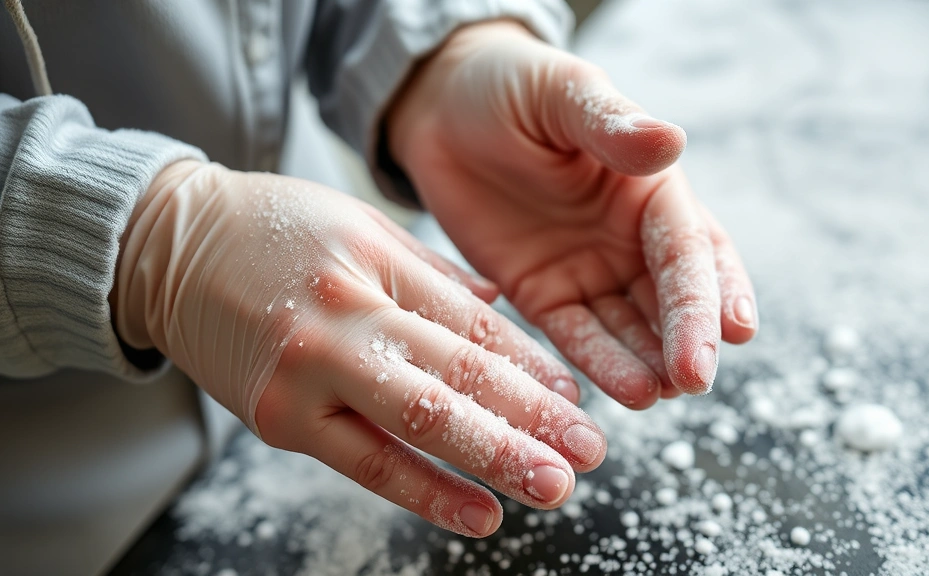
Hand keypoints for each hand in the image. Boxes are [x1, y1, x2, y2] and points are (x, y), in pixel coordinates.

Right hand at [113, 161, 606, 536]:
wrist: (166, 248)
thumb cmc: (271, 229)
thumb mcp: (361, 225)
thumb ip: (435, 273)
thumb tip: (502, 310)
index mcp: (375, 263)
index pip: (474, 324)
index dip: (532, 365)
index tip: (577, 396)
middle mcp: (346, 317)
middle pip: (458, 376)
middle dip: (532, 418)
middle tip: (590, 451)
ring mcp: (309, 372)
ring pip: (419, 424)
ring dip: (494, 460)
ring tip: (553, 486)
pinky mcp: (279, 418)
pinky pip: (364, 463)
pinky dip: (426, 492)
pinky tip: (478, 513)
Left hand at [388, 22, 757, 407]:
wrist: (442, 108)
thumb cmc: (512, 86)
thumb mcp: (561, 94)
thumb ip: (611, 125)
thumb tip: (671, 142)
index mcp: (649, 188)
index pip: (689, 248)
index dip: (709, 291)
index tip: (734, 334)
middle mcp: (628, 237)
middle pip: (669, 298)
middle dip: (685, 339)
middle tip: (693, 380)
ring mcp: (588, 270)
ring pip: (628, 328)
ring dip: (647, 362)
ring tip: (657, 394)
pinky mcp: (543, 293)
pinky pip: (575, 336)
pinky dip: (598, 365)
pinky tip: (622, 394)